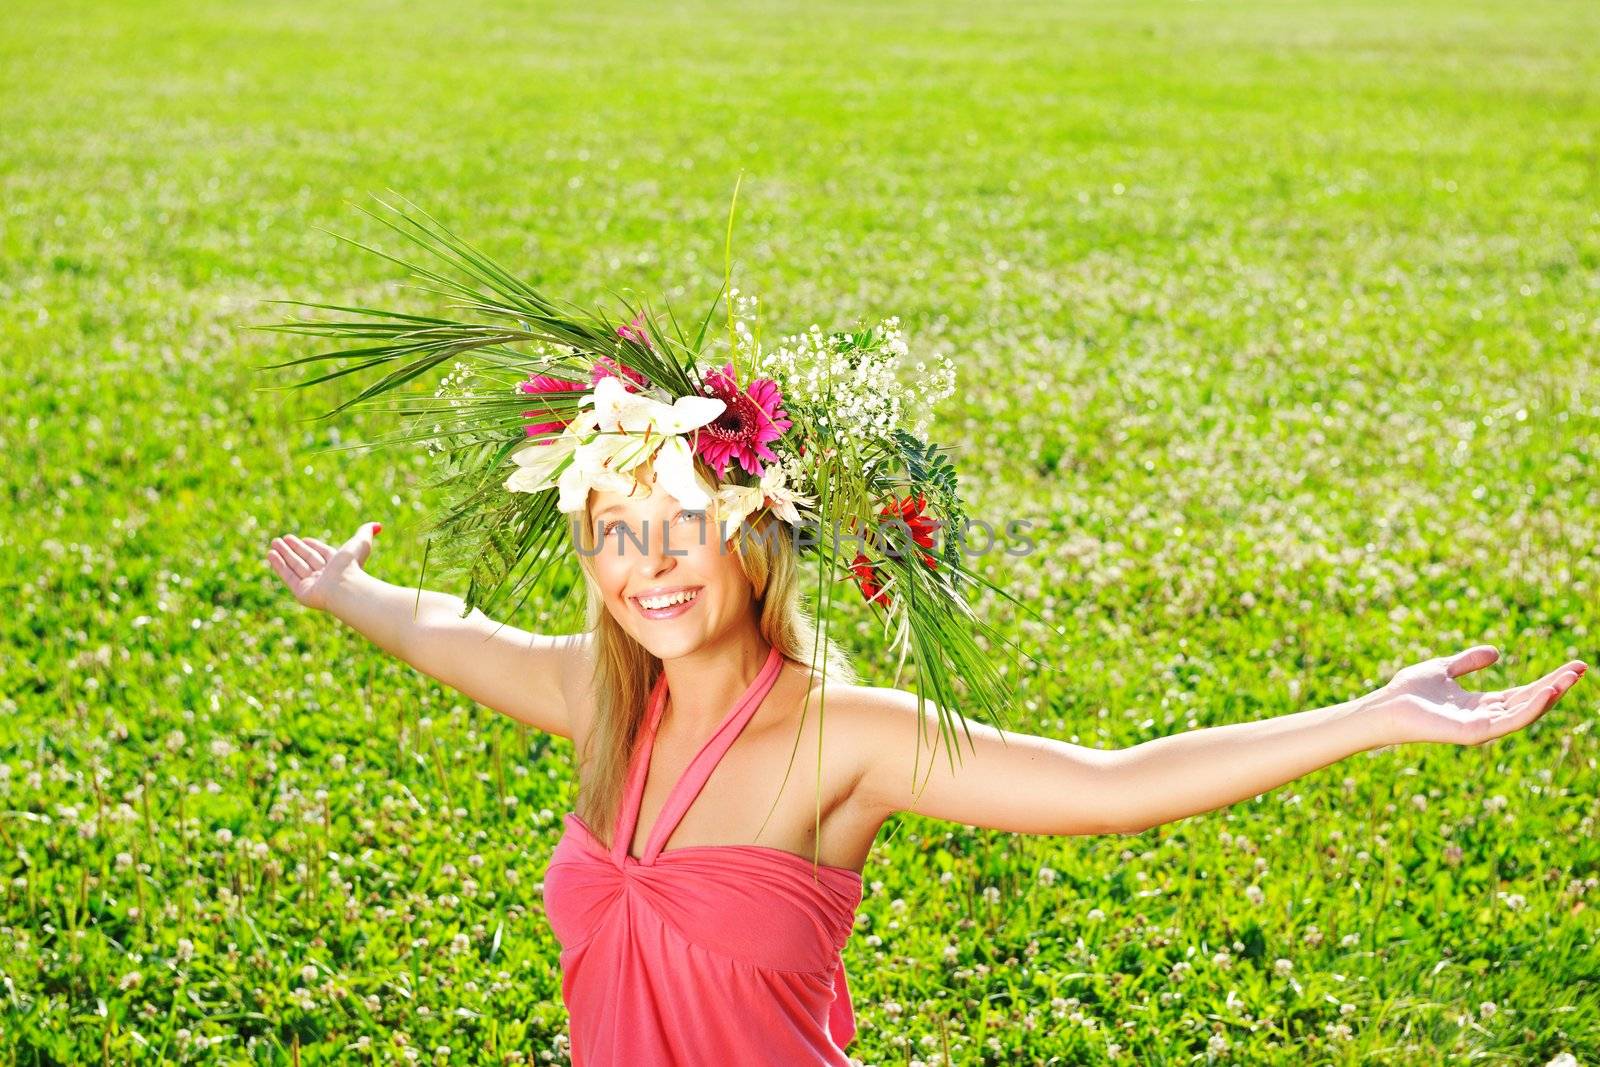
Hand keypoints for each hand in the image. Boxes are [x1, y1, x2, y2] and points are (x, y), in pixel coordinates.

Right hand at [265, 522, 382, 612]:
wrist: (345, 588)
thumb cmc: (352, 565)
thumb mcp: (360, 543)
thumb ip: (366, 532)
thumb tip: (378, 525)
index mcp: (337, 565)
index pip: (321, 553)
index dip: (311, 546)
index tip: (302, 539)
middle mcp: (325, 575)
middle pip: (306, 559)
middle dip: (294, 549)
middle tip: (281, 538)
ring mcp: (312, 584)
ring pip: (296, 566)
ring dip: (284, 554)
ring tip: (273, 543)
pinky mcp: (301, 592)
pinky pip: (288, 576)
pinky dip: (279, 565)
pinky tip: (270, 554)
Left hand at [1372, 644, 1586, 745]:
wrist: (1385, 706)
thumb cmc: (1408, 691)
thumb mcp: (1444, 668)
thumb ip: (1468, 662)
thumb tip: (1497, 652)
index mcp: (1480, 705)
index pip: (1522, 693)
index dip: (1547, 681)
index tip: (1572, 666)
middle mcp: (1485, 718)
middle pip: (1529, 702)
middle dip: (1556, 686)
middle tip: (1581, 669)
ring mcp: (1481, 728)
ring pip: (1524, 713)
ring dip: (1548, 696)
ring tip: (1569, 678)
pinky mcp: (1473, 734)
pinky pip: (1508, 722)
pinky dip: (1529, 709)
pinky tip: (1545, 692)